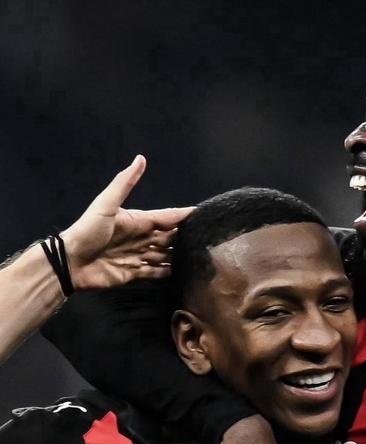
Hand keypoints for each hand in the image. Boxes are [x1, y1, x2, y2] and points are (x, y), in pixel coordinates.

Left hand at [60, 155, 192, 289]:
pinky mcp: (134, 273)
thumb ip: (124, 183)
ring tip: (197, 257)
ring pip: (164, 254)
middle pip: (169, 236)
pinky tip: (180, 272)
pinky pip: (155, 272)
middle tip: (205, 239)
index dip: (183, 215)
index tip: (203, 213)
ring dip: (178, 255)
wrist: (70, 262)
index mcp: (138, 221)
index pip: (167, 217)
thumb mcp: (106, 204)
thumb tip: (141, 158)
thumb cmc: (88, 231)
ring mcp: (138, 255)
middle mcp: (141, 237)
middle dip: (185, 237)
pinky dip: (166, 272)